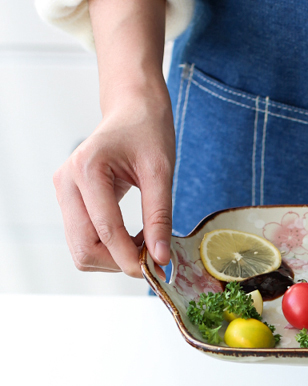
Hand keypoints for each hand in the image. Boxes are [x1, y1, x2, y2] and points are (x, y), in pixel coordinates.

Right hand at [53, 89, 174, 277]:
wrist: (132, 111)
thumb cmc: (147, 132)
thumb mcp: (161, 173)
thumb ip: (160, 217)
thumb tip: (160, 259)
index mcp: (86, 170)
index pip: (106, 232)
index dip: (132, 259)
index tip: (160, 270)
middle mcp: (66, 184)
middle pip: (85, 249)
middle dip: (120, 262)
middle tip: (152, 257)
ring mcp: (64, 194)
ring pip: (81, 250)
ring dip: (114, 258)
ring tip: (144, 242)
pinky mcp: (70, 202)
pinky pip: (84, 240)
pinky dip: (109, 249)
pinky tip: (133, 236)